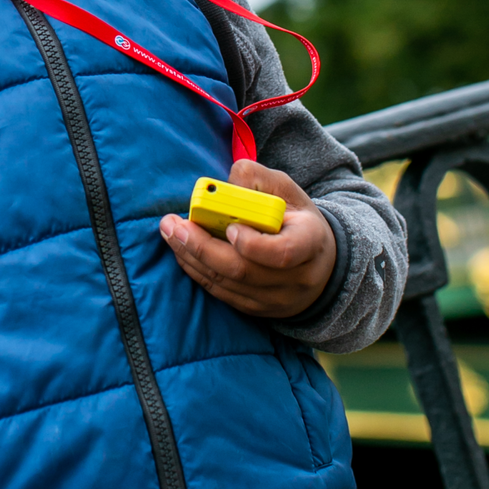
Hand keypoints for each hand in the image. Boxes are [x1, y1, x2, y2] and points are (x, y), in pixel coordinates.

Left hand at [159, 159, 335, 317]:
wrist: (317, 261)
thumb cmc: (294, 218)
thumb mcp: (284, 190)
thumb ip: (255, 179)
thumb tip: (223, 184)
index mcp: (310, 243)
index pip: (283, 253)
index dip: (253, 244)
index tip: (229, 228)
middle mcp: (297, 278)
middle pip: (244, 270)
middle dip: (203, 247)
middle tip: (174, 225)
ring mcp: (277, 299)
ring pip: (228, 284)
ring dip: (192, 258)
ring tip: (171, 233)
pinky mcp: (258, 309)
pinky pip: (222, 294)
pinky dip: (197, 271)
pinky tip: (181, 251)